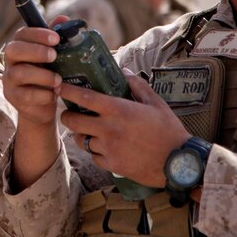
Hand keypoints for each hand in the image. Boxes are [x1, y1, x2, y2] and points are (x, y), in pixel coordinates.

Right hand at [1, 26, 61, 128]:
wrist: (40, 106)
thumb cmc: (46, 75)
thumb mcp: (52, 57)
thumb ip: (56, 38)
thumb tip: (64, 19)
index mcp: (20, 46)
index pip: (22, 34)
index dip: (38, 34)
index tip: (56, 39)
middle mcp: (10, 61)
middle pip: (14, 50)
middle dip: (36, 51)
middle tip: (54, 56)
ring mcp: (9, 79)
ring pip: (20, 73)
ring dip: (43, 75)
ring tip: (58, 80)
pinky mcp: (13, 97)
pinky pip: (25, 95)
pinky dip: (43, 94)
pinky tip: (54, 94)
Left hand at [62, 70, 189, 186]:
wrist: (177, 163)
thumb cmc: (168, 130)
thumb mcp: (156, 103)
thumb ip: (137, 86)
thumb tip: (124, 71)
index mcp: (118, 110)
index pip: (84, 98)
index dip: (68, 91)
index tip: (59, 86)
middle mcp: (108, 129)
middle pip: (73, 121)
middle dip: (66, 116)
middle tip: (69, 112)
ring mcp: (108, 148)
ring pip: (81, 140)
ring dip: (80, 133)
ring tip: (87, 129)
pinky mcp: (111, 164)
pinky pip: (93, 156)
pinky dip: (95, 151)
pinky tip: (103, 146)